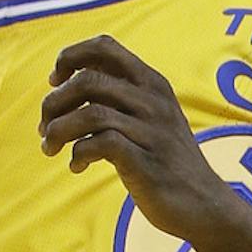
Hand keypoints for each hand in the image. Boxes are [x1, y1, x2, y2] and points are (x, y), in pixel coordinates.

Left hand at [40, 36, 226, 240]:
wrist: (206, 205)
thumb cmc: (168, 161)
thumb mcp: (151, 118)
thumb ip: (119, 97)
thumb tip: (66, 83)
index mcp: (153, 84)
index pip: (105, 46)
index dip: (71, 57)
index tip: (55, 82)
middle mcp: (154, 102)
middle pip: (88, 80)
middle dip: (53, 103)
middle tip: (45, 127)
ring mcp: (152, 132)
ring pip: (90, 113)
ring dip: (58, 130)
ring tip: (50, 148)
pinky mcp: (147, 163)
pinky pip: (100, 144)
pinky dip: (78, 154)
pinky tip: (77, 166)